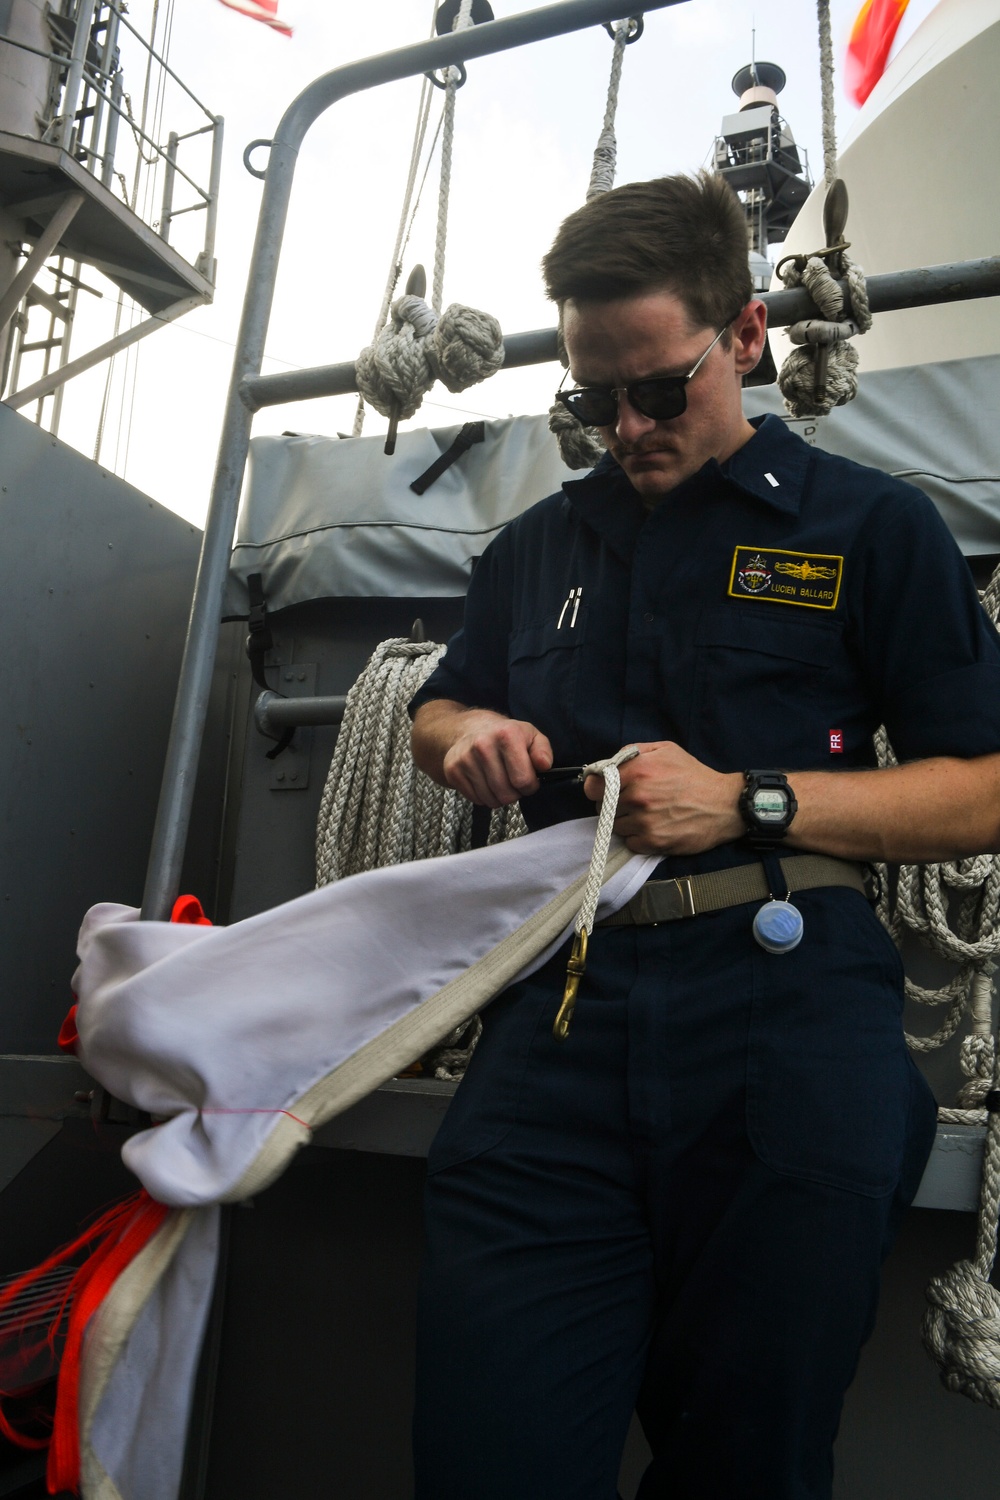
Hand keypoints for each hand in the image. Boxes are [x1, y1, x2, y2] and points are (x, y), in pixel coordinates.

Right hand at [441, 710, 552, 807]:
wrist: (469, 729)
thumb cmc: (505, 736)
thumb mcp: (530, 736)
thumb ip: (543, 750)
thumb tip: (544, 765)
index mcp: (506, 735)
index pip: (523, 780)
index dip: (530, 786)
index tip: (528, 779)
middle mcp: (483, 745)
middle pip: (506, 794)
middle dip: (515, 793)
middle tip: (513, 782)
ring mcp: (465, 758)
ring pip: (491, 800)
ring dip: (499, 797)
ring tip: (500, 782)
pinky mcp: (453, 770)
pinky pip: (475, 799)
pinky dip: (484, 796)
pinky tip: (485, 782)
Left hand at [582, 741, 743, 854]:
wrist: (725, 805)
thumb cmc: (695, 776)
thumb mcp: (666, 750)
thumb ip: (634, 752)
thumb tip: (608, 763)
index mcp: (638, 771)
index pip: (593, 786)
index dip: (596, 788)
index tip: (603, 790)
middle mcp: (638, 797)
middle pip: (603, 808)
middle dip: (613, 804)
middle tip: (634, 801)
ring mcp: (644, 821)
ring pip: (616, 826)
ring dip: (626, 822)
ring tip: (648, 814)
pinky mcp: (653, 842)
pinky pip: (630, 842)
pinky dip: (637, 837)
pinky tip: (654, 827)